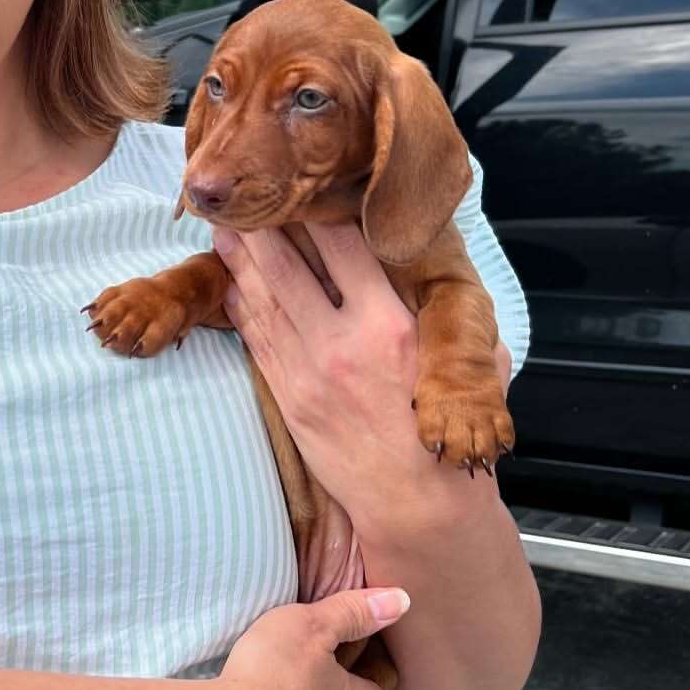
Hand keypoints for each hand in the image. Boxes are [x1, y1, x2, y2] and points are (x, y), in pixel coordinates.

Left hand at [215, 222, 457, 531]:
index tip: (305, 187)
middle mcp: (343, 343)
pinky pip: (258, 342)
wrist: (416, 502)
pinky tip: (229, 285)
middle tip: (241, 198)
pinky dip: (241, 309)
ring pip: (265, 301)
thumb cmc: (446, 430)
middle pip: (289, 267)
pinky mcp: (290, 399)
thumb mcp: (465, 363)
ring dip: (241, 263)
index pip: (346, 248)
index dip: (320, 212)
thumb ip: (452, 319)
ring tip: (224, 229)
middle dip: (263, 229)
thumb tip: (452, 285)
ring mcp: (309, 372)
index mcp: (390, 325)